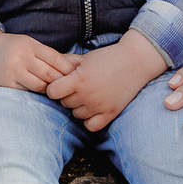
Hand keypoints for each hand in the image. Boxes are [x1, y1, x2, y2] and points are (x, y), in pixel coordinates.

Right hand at [0, 30, 80, 91]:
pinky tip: (40, 91)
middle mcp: (23, 57)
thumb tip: (71, 64)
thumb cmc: (11, 47)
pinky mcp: (7, 82)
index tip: (75, 74)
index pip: (56, 58)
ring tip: (55, 90)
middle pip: (50, 74)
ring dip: (50, 89)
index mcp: (30, 45)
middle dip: (62, 82)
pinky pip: (27, 90)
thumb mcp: (28, 43)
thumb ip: (45, 54)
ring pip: (40, 85)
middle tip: (69, 87)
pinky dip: (36, 92)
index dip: (68, 68)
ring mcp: (14, 71)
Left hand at [43, 33, 168, 130]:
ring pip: (76, 115)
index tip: (61, 84)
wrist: (135, 61)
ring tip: (88, 95)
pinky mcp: (110, 113)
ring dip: (79, 107)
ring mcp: (99, 106)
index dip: (54, 88)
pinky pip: (91, 126)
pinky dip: (89, 120)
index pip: (53, 92)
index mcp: (79, 79)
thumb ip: (66, 62)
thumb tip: (48, 63)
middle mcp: (87, 95)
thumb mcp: (85, 57)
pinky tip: (93, 109)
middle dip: (68, 96)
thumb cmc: (108, 57)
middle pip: (64, 103)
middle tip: (78, 87)